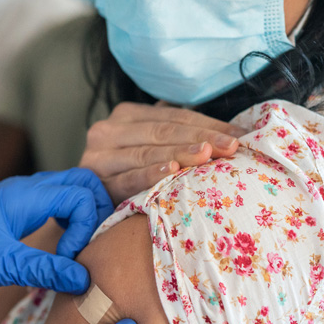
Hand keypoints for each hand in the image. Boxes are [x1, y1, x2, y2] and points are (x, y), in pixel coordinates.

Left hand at [0, 169, 112, 296]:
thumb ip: (44, 269)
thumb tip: (84, 279)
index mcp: (26, 195)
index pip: (81, 195)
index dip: (87, 227)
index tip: (69, 258)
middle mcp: (27, 189)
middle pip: (83, 183)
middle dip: (97, 212)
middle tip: (90, 248)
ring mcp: (22, 198)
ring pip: (70, 192)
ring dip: (84, 217)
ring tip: (78, 251)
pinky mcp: (15, 211)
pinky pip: (55, 205)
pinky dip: (69, 222)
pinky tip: (62, 250)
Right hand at [81, 102, 244, 203]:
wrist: (84, 208)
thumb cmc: (128, 177)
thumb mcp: (149, 148)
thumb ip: (176, 135)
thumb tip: (232, 132)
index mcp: (125, 115)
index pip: (172, 115)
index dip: (207, 123)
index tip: (239, 135)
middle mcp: (108, 130)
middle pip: (161, 131)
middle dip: (200, 137)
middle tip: (230, 146)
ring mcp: (98, 156)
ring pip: (146, 152)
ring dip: (179, 153)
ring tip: (207, 155)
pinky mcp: (94, 181)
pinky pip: (127, 177)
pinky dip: (150, 174)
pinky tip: (171, 171)